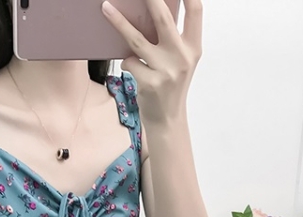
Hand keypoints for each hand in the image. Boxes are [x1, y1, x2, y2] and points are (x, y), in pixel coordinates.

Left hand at [101, 0, 202, 123]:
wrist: (167, 120)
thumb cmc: (170, 86)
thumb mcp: (181, 61)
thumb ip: (174, 39)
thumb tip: (153, 9)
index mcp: (193, 48)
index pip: (196, 11)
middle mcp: (182, 57)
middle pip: (163, 18)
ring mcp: (166, 71)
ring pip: (136, 39)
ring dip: (118, 22)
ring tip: (106, 8)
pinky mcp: (150, 83)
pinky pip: (129, 62)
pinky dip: (127, 62)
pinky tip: (133, 68)